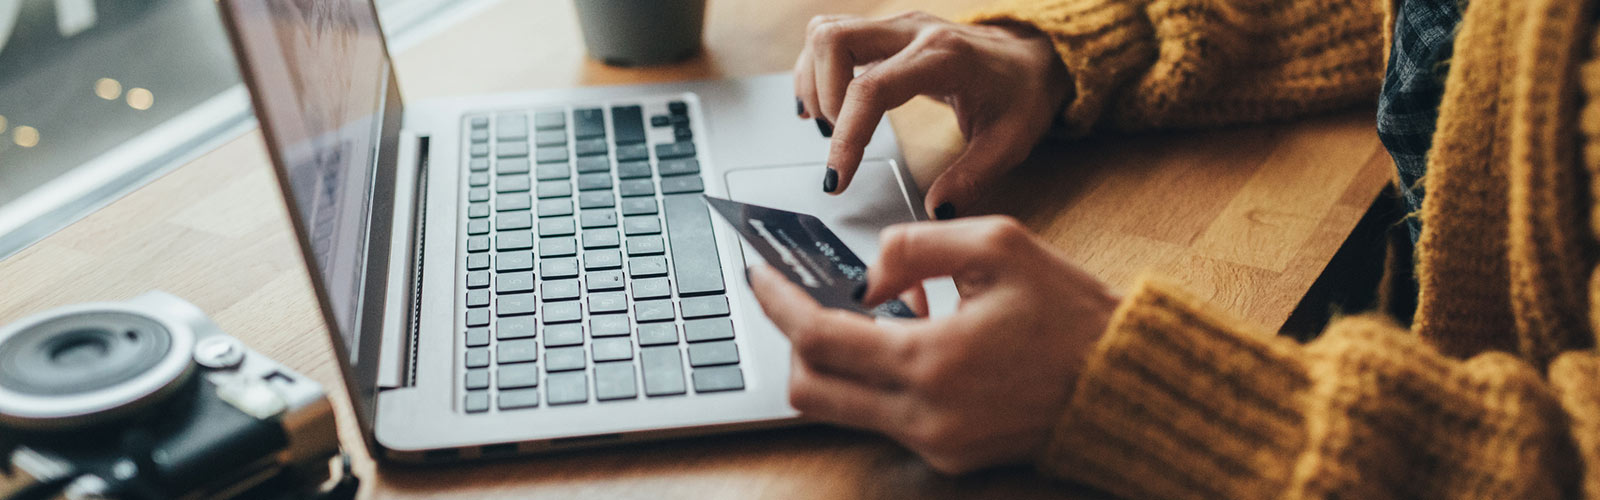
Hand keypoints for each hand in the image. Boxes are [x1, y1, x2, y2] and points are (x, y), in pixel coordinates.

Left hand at [747, 216, 1119, 472]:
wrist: (1124, 383)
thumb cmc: (1070, 313)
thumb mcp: (998, 245)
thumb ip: (914, 245)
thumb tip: (865, 275)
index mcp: (931, 360)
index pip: (818, 338)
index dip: (777, 303)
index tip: (758, 274)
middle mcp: (924, 415)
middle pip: (810, 389)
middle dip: (793, 339)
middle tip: (800, 297)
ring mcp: (934, 444)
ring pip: (840, 409)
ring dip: (837, 360)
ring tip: (874, 313)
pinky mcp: (948, 457)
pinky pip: (883, 418)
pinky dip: (877, 379)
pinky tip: (912, 340)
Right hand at [794, 12, 1069, 218]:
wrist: (1032, 58)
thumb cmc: (1021, 95)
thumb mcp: (1010, 143)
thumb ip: (972, 178)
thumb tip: (935, 210)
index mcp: (944, 57)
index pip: (872, 88)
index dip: (847, 135)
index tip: (837, 178)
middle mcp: (914, 31)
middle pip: (834, 41)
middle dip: (822, 97)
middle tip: (837, 141)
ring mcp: (897, 27)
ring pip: (826, 32)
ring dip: (814, 81)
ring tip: (829, 125)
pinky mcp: (886, 32)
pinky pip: (832, 36)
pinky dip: (816, 70)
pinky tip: (824, 105)